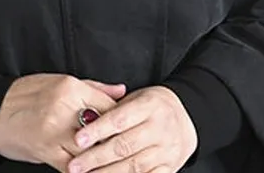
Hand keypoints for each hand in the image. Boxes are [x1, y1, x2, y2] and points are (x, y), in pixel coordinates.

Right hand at [0, 74, 126, 169]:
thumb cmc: (25, 95)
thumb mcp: (58, 82)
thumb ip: (93, 88)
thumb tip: (121, 91)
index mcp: (70, 87)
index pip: (108, 106)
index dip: (121, 121)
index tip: (128, 130)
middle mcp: (64, 107)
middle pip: (102, 129)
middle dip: (114, 141)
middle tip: (126, 150)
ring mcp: (55, 131)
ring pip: (90, 150)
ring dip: (101, 159)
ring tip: (112, 163)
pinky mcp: (46, 151)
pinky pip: (73, 166)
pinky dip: (83, 170)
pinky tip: (89, 169)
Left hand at [67, 86, 196, 172]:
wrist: (188, 116)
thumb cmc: (153, 107)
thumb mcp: (137, 98)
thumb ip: (112, 108)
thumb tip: (83, 120)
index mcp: (150, 106)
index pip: (119, 119)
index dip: (98, 130)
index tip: (78, 139)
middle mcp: (160, 128)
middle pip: (124, 146)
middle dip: (95, 158)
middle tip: (74, 166)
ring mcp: (166, 150)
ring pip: (134, 166)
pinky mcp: (170, 167)